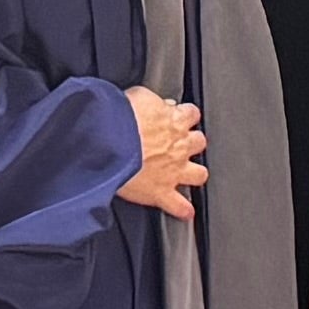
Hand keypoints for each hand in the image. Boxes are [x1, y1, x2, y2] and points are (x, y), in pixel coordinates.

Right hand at [119, 89, 208, 218]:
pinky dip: (182, 210)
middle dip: (192, 143)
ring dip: (195, 174)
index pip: (192, 114)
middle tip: (181, 144)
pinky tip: (185, 213)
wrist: (108, 143)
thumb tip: (158, 103)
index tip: (179, 117)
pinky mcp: (161, 192)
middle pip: (199, 142)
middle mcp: (179, 146)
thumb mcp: (138, 96)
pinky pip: (178, 206)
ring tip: (188, 175)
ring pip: (199, 174)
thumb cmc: (119, 119)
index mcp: (174, 121)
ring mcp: (173, 171)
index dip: (186, 116)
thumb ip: (152, 101)